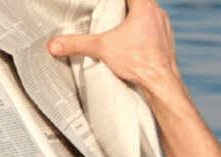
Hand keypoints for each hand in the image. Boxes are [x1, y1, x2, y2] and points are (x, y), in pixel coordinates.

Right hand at [48, 0, 180, 93]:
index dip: (114, 0)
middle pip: (136, 1)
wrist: (162, 85)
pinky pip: (153, 28)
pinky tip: (131, 41)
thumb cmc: (139, 63)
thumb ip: (77, 44)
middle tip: (107, 11)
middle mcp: (158, 13)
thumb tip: (54, 44)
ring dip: (133, 18)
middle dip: (121, 6)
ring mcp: (164, 27)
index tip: (104, 4)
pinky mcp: (166, 41)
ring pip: (147, 14)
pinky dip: (142, 31)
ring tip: (117, 25)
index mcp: (145, 6)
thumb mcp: (102, 49)